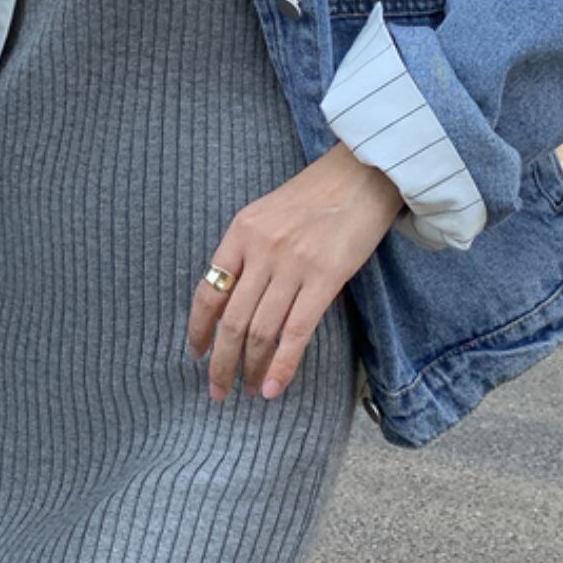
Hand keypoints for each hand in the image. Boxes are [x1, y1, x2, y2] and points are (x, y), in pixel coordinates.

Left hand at [186, 140, 403, 402]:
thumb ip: (249, 249)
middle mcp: (261, 249)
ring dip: (249, 368)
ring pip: (260, 331)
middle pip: (230, 320)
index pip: (207, 291)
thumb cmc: (318, 193)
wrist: (365, 173)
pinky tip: (272, 388)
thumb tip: (233, 297)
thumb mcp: (268, 211)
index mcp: (241, 231)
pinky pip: (296, 332)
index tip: (197, 354)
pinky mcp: (325, 278)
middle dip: (219, 362)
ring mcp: (292, 264)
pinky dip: (281, 365)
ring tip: (246, 389)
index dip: (198, 330)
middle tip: (216, 390)